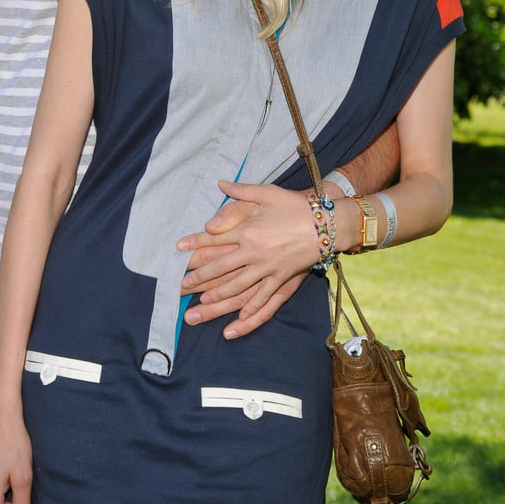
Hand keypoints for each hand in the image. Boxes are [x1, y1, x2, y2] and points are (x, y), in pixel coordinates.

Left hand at [176, 181, 318, 338]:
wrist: (326, 223)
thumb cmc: (295, 206)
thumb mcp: (268, 193)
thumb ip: (242, 191)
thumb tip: (221, 184)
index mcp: (248, 230)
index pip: (214, 239)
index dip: (194, 243)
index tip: (178, 249)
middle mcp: (254, 252)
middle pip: (220, 268)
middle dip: (199, 277)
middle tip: (182, 285)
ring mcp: (268, 269)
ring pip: (237, 287)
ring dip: (217, 297)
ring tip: (201, 304)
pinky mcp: (282, 279)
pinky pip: (264, 299)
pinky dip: (251, 311)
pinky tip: (238, 319)